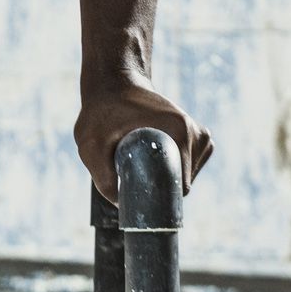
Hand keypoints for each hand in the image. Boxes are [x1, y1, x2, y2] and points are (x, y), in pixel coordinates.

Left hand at [73, 79, 212, 202]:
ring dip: (163, 176)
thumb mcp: (91, 143)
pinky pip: (187, 166)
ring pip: (185, 176)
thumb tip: (122, 206)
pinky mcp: (196, 137)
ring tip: (137, 161)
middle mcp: (196, 133)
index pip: (180, 184)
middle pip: (183, 181)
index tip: (138, 197)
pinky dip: (169, 168)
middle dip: (159, 186)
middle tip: (130, 176)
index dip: (160, 197)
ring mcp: (199, 135)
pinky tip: (150, 158)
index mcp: (180, 130)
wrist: (114, 85)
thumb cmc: (102, 111)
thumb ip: (102, 177)